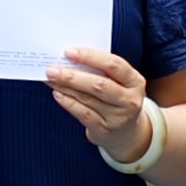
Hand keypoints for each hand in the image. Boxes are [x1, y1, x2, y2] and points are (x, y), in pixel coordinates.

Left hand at [48, 45, 155, 162]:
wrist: (126, 133)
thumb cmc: (117, 98)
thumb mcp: (119, 83)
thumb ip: (101, 70)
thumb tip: (70, 58)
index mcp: (135, 81)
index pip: (114, 65)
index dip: (90, 57)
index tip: (69, 52)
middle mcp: (129, 100)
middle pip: (99, 85)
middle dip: (72, 76)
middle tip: (52, 69)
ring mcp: (118, 117)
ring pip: (88, 99)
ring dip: (65, 87)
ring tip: (50, 79)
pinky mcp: (104, 129)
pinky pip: (82, 113)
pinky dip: (67, 102)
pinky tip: (57, 94)